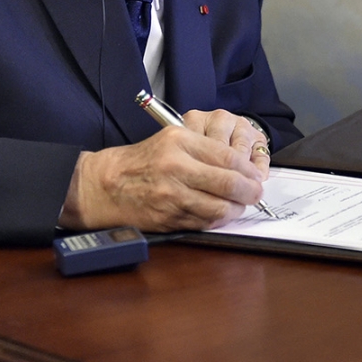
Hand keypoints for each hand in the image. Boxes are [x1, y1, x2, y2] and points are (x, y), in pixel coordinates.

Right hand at [58, 115, 266, 231]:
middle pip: (227, 184)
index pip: (227, 157)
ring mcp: (171, 196)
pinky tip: (221, 214)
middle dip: (249, 192)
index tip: (256, 176)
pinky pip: (203, 222)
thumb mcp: (173, 139)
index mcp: (179, 143)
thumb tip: (242, 167)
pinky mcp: (167, 218)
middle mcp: (175, 168)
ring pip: (218, 208)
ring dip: (236, 209)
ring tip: (240, 205)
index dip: (248, 171)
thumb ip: (206, 149)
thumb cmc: (143, 160)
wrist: (105, 185)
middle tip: (256, 193)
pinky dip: (217, 220)